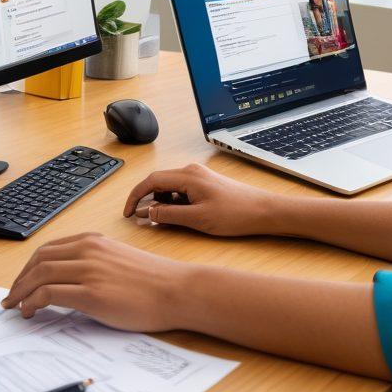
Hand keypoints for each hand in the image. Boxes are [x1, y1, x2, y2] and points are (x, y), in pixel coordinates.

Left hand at [1, 232, 189, 330]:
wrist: (177, 290)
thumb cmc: (154, 281)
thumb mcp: (118, 261)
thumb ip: (94, 264)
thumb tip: (70, 282)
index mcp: (94, 241)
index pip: (49, 249)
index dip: (29, 266)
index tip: (22, 281)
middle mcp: (88, 250)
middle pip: (38, 260)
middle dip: (20, 279)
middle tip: (12, 297)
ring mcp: (89, 270)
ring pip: (39, 275)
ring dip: (21, 291)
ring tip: (16, 306)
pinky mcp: (91, 293)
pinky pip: (49, 293)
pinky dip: (32, 302)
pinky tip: (30, 311)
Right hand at [123, 163, 281, 236]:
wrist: (263, 211)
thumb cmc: (235, 214)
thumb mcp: (196, 219)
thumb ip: (168, 215)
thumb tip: (147, 212)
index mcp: (188, 176)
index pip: (151, 181)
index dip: (135, 196)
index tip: (128, 213)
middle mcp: (192, 171)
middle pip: (159, 182)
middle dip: (147, 200)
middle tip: (140, 219)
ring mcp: (199, 176)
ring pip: (170, 187)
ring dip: (161, 202)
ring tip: (162, 220)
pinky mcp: (206, 184)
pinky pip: (182, 190)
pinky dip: (174, 202)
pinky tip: (177, 215)